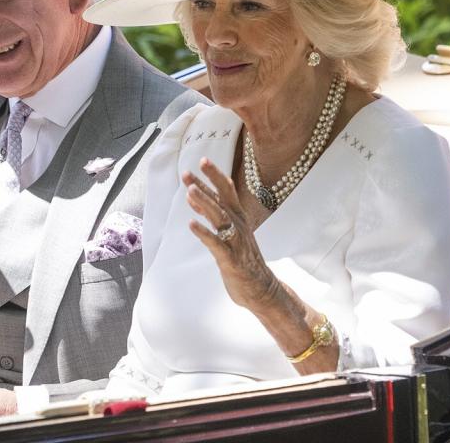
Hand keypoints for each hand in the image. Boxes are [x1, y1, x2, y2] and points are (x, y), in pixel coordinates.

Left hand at [183, 158, 280, 310]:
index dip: (215, 175)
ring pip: (219, 217)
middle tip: (189, 171)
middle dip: (207, 183)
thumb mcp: (227, 231)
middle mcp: (238, 225)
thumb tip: (192, 193)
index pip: (226, 190)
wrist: (260, 288)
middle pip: (223, 198)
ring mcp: (235, 241)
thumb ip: (211, 212)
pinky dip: (204, 233)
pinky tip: (191, 225)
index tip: (202, 160)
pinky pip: (216, 243)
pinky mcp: (230, 258)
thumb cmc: (242, 257)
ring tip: (190, 191)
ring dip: (204, 203)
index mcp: (238, 217)